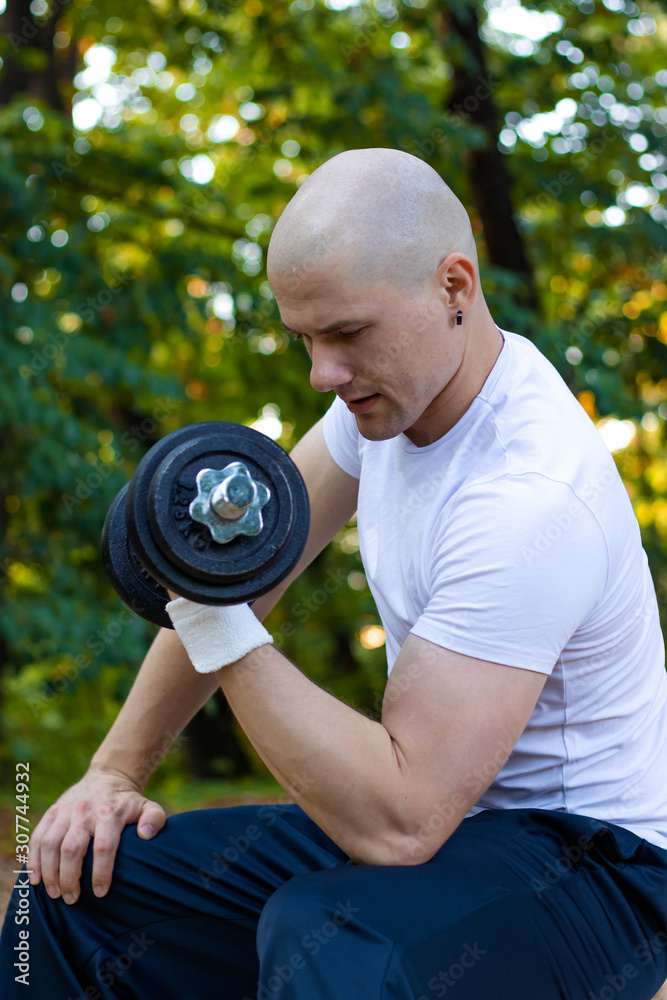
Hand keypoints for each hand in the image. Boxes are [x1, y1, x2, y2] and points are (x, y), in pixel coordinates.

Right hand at [28, 766, 165, 904]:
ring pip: (50, 844)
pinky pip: (37, 837)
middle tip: (71, 899)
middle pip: (71, 849)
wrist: (108, 775)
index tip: (100, 893)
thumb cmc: (128, 801)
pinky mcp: (52, 812)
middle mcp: (84, 811)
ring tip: (54, 894)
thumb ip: (154, 819)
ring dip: (49, 872)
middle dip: (69, 878)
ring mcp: (65, 811)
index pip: (104, 847)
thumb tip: (146, 835)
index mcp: (109, 813)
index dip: (101, 872)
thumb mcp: (147, 805)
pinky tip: (36, 879)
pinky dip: (33, 859)